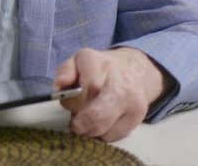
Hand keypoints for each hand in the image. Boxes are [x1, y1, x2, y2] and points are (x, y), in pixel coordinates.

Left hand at [54, 47, 169, 141]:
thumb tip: (60, 85)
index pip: (88, 87)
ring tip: (90, 117)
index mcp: (100, 63)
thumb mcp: (79, 62)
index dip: (73, 101)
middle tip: (76, 123)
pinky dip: (103, 133)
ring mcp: (132, 100)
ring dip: (90, 129)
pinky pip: (112, 136)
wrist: (137, 71)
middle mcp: (120, 81)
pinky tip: (103, 122)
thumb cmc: (100, 69)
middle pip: (97, 114)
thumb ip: (65, 71)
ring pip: (102, 129)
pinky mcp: (138, 117)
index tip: (69, 102)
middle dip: (81, 123)